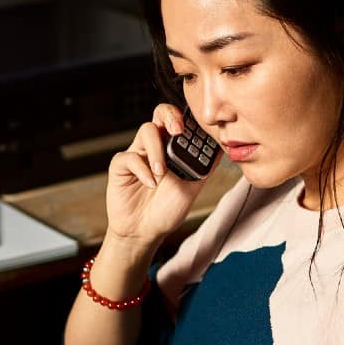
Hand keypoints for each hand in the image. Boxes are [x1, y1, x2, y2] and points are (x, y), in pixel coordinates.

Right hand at [104, 103, 220, 247]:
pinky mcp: (121, 165)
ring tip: (162, 173)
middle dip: (170, 115)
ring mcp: (138, 153)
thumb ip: (205, 167)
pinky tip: (150, 183)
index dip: (187, 118)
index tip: (196, 128)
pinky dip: (143, 170)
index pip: (179, 120)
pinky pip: (130, 157)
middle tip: (178, 130)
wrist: (146, 231)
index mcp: (172, 147)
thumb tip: (222, 149)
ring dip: (157, 150)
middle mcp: (155, 146)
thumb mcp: (193, 187)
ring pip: (146, 131)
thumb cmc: (167, 209)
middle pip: (160, 113)